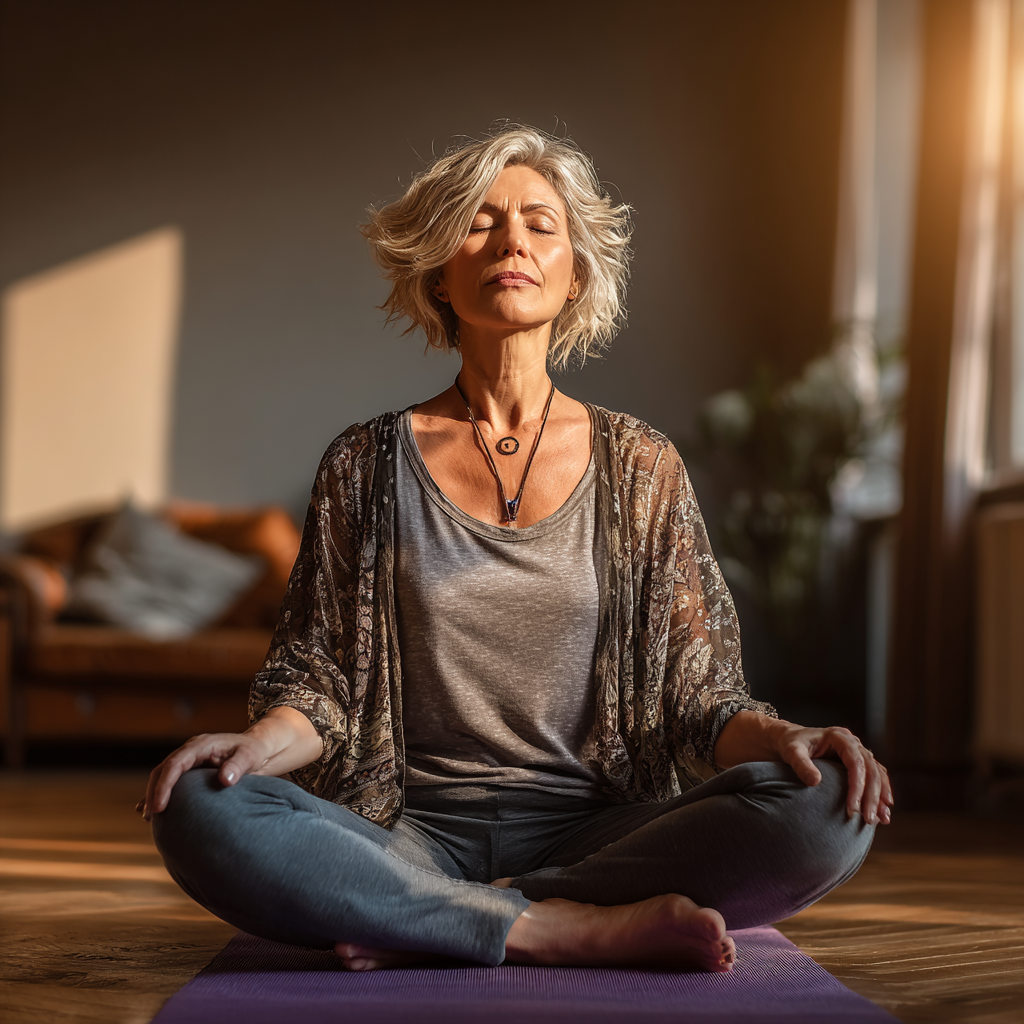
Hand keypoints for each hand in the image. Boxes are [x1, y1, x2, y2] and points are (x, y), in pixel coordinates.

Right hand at [138, 731, 271, 821]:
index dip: (164, 785)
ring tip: (149, 818)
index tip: (160, 806)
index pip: (175, 764)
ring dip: (154, 794)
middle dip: (154, 792)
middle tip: (152, 816)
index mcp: (201, 745)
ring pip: (163, 775)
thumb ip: (237, 766)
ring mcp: (188, 759)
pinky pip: (169, 780)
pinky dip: (159, 794)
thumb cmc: (252, 751)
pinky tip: (150, 810)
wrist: (256, 747)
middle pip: (163, 769)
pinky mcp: (190, 769)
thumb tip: (225, 780)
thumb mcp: (249, 756)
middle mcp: (190, 750)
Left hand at [775, 723, 892, 824]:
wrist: (788, 739)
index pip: (855, 763)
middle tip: (868, 820)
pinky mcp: (858, 762)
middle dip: (872, 796)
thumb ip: (801, 764)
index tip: (852, 808)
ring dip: (881, 797)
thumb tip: (815, 782)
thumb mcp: (792, 752)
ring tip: (883, 819)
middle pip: (871, 770)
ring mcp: (857, 752)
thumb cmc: (790, 744)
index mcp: (839, 737)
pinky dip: (880, 793)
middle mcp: (852, 743)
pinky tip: (883, 811)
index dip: (857, 786)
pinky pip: (875, 777)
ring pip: (877, 774)